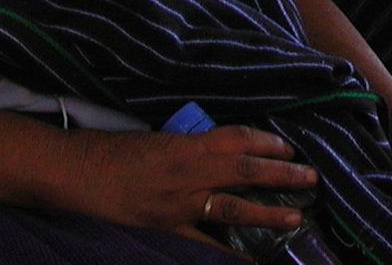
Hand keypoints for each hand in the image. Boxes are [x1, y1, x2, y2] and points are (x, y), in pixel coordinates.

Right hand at [61, 126, 317, 244]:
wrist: (80, 172)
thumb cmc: (114, 150)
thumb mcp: (158, 138)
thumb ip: (189, 146)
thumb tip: (217, 153)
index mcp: (188, 143)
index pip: (238, 138)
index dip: (266, 141)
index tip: (287, 146)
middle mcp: (190, 171)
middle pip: (247, 169)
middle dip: (281, 172)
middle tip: (310, 176)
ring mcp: (181, 202)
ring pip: (235, 206)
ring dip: (269, 211)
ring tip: (296, 216)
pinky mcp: (167, 226)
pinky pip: (205, 242)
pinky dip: (228, 251)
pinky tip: (249, 259)